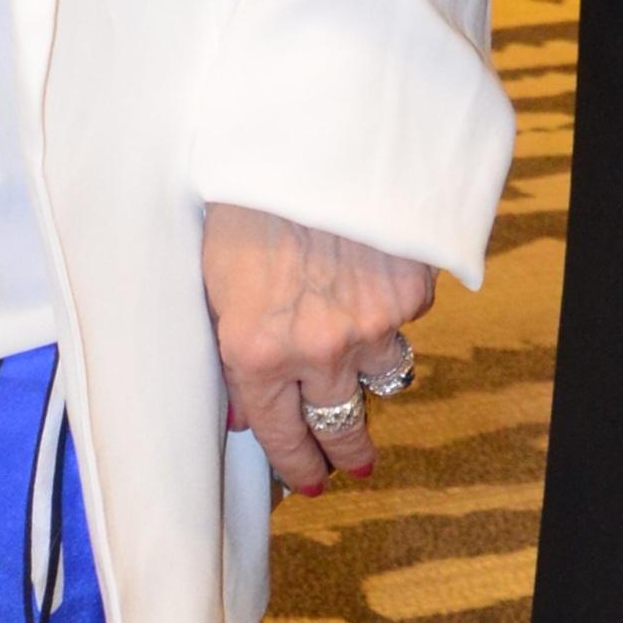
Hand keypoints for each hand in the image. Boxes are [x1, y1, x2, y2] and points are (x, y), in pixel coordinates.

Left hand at [201, 198, 430, 493]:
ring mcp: (371, 324)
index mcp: (257, 352)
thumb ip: (230, 352)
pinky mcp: (410, 293)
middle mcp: (317, 349)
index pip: (281, 436)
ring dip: (371, 369)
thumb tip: (243, 413)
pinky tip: (368, 271)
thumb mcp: (212, 282)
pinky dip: (390, 304)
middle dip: (348, 451)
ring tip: (357, 354)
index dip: (299, 465)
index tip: (312, 481)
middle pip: (344, 425)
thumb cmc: (242, 203)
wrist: (302, 140)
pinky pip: (405, 317)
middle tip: (353, 465)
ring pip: (384, 374)